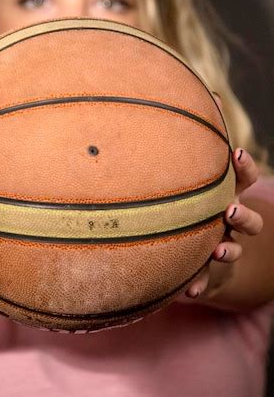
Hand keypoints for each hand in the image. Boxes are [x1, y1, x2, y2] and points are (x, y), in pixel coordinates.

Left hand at [183, 147, 262, 300]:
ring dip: (230, 250)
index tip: (237, 153)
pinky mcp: (209, 270)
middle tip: (229, 209)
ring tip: (217, 250)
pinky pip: (208, 279)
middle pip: (251, 220)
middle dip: (244, 214)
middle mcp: (228, 221)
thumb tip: (154, 116)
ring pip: (236, 249)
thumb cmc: (182, 203)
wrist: (188, 248)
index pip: (243, 178)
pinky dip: (201, 283)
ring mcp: (222, 246)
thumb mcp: (182, 182)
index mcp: (224, 195)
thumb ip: (175, 160)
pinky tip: (190, 289)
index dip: (245, 166)